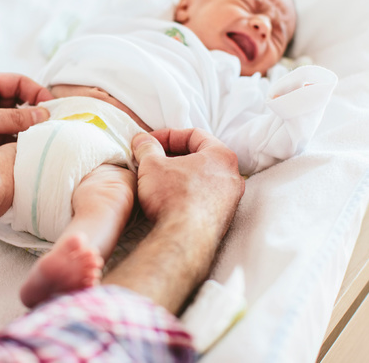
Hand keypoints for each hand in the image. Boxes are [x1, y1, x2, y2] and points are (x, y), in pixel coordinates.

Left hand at [0, 71, 53, 199]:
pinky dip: (18, 148)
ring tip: (47, 143)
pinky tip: (31, 155)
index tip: (54, 108)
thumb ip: (11, 118)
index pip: (17, 83)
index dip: (37, 93)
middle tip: (56, 128)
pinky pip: (7, 143)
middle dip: (36, 115)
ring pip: (15, 126)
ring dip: (28, 134)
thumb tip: (43, 115)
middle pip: (19, 104)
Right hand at [103, 129, 243, 312]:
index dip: (167, 135)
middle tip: (151, 160)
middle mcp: (232, 176)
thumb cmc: (173, 197)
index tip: (149, 142)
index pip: (194, 134)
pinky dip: (186, 193)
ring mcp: (230, 200)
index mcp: (221, 155)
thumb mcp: (152, 165)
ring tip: (156, 180)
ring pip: (202, 178)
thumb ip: (147, 148)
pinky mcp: (222, 219)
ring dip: (179, 175)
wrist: (183, 239)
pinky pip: (203, 198)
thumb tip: (141, 140)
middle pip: (199, 156)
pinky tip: (167, 200)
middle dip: (172, 156)